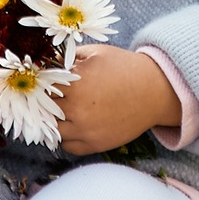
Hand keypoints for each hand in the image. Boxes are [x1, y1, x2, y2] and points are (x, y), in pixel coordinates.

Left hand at [56, 45, 180, 155]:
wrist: (154, 90)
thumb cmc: (125, 67)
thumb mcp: (96, 53)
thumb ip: (68, 57)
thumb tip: (46, 61)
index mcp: (75, 83)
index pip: (44, 86)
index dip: (44, 82)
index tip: (47, 81)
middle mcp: (77, 109)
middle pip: (45, 108)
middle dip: (48, 100)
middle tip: (56, 95)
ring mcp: (86, 129)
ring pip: (53, 129)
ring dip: (55, 120)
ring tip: (65, 110)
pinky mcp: (95, 144)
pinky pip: (68, 146)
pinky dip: (68, 137)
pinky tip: (74, 125)